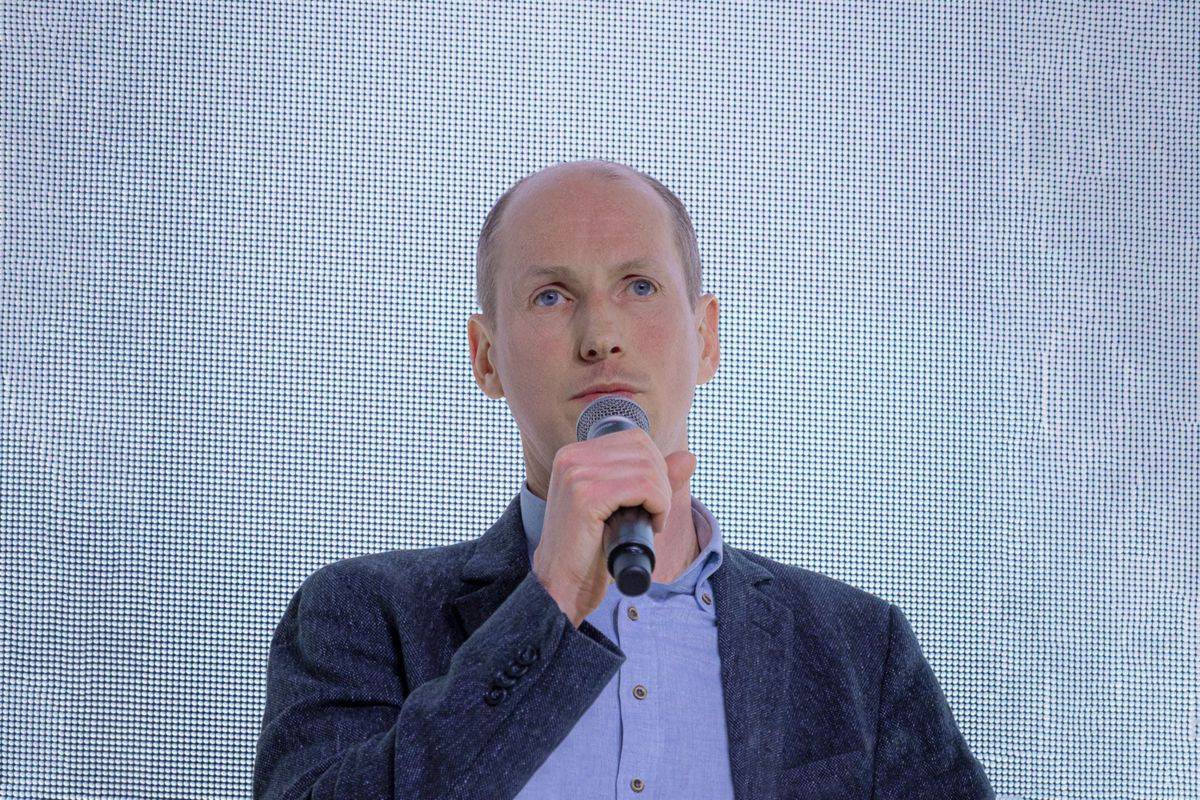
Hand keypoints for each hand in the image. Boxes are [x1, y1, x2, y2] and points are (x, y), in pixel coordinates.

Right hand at [531, 428, 696, 627]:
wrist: (562, 585)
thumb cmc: (589, 548)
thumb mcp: (622, 505)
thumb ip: (653, 478)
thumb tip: (688, 457)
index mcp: (574, 454)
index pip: (636, 439)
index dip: (655, 468)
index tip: (650, 499)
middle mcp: (572, 457)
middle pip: (644, 450)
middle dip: (661, 483)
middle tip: (654, 514)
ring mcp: (576, 474)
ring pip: (647, 469)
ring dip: (661, 499)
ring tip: (650, 522)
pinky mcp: (586, 496)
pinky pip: (643, 488)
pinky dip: (657, 507)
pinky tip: (649, 525)